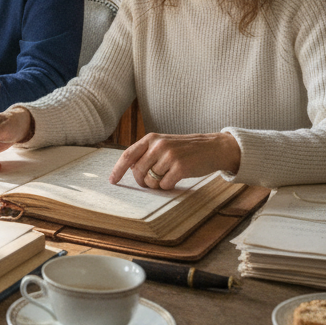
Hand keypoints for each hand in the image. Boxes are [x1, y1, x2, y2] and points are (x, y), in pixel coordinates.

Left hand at [109, 132, 240, 189]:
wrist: (212, 147)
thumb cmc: (186, 149)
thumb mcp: (164, 144)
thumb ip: (146, 152)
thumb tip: (128, 167)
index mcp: (151, 138)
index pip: (128, 155)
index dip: (118, 169)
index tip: (112, 181)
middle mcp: (158, 145)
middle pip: (138, 172)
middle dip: (142, 182)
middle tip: (151, 182)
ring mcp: (169, 156)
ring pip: (151, 180)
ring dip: (157, 184)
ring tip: (168, 176)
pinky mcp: (180, 167)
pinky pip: (165, 185)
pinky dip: (169, 186)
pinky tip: (176, 179)